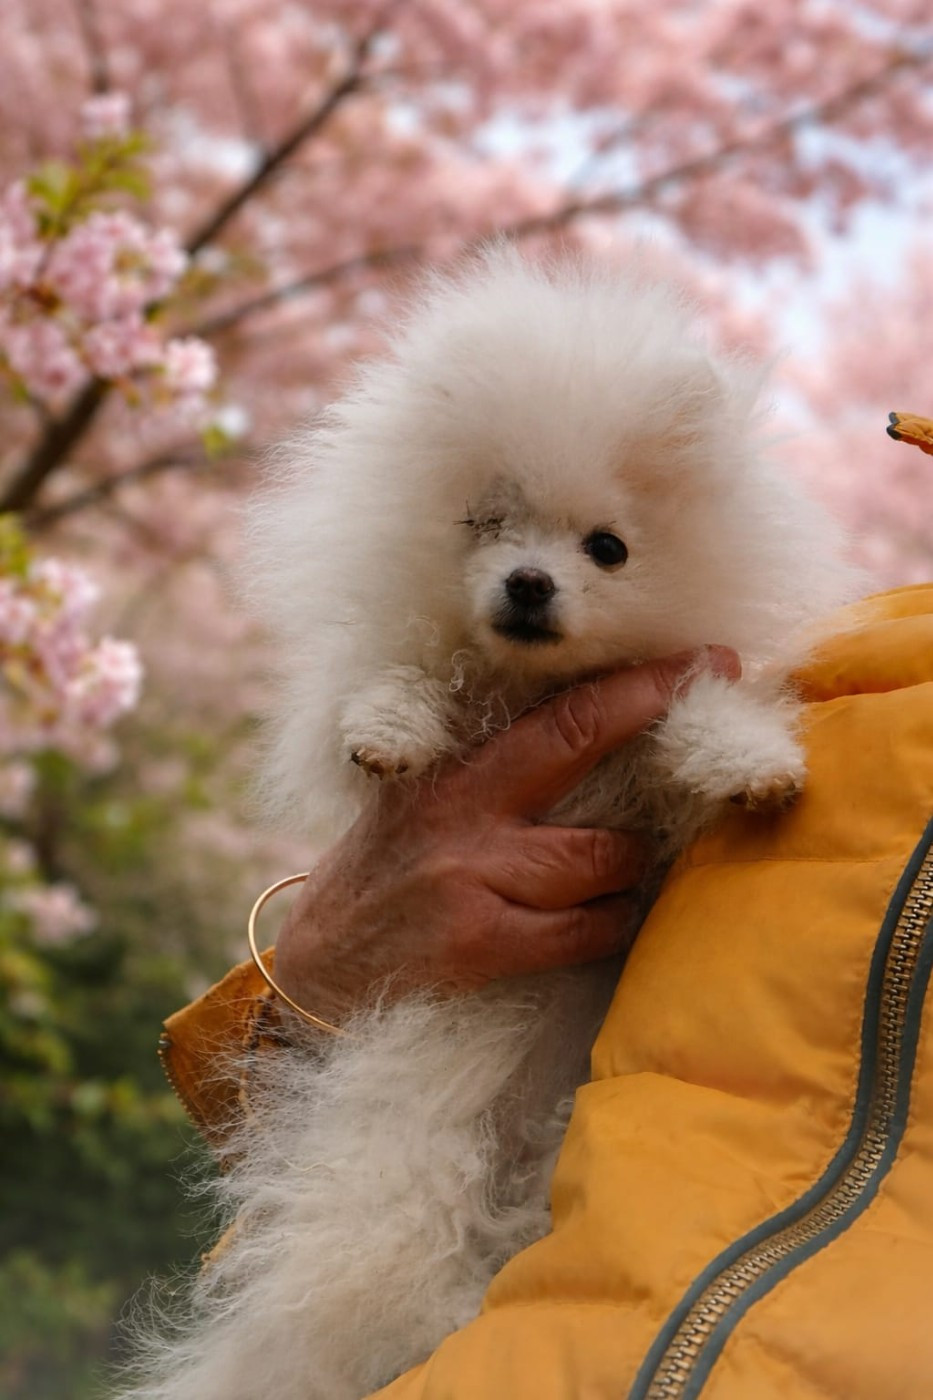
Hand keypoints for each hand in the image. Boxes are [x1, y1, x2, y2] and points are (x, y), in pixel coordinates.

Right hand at [274, 647, 739, 1021]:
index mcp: (448, 771)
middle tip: (714, 722)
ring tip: (624, 866)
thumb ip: (485, 780)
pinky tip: (603, 921)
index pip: (557, 713)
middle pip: (580, 746)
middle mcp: (462, 811)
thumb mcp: (414, 810)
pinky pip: (587, 929)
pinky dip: (609, 924)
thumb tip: (588, 745)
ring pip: (604, 857)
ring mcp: (474, 877)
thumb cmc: (377, 885)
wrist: (316, 981)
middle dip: (656, 720)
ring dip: (631, 865)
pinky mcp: (482, 943)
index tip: (698, 662)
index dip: (635, 684)